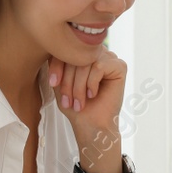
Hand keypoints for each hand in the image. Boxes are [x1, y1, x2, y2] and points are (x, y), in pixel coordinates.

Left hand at [48, 47, 126, 166]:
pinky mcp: (119, 66)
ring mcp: (109, 58)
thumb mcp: (59, 82)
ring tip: (79, 102)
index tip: (53, 84)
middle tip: (68, 101)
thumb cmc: (75, 106)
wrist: (90, 126)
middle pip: (76, 55)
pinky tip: (93, 94)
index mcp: (82, 53)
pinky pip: (99, 66)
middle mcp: (96, 53)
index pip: (65, 49)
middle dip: (69, 81)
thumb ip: (56, 64)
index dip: (57, 65)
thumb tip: (52, 47)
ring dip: (79, 85)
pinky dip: (92, 83)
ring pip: (87, 62)